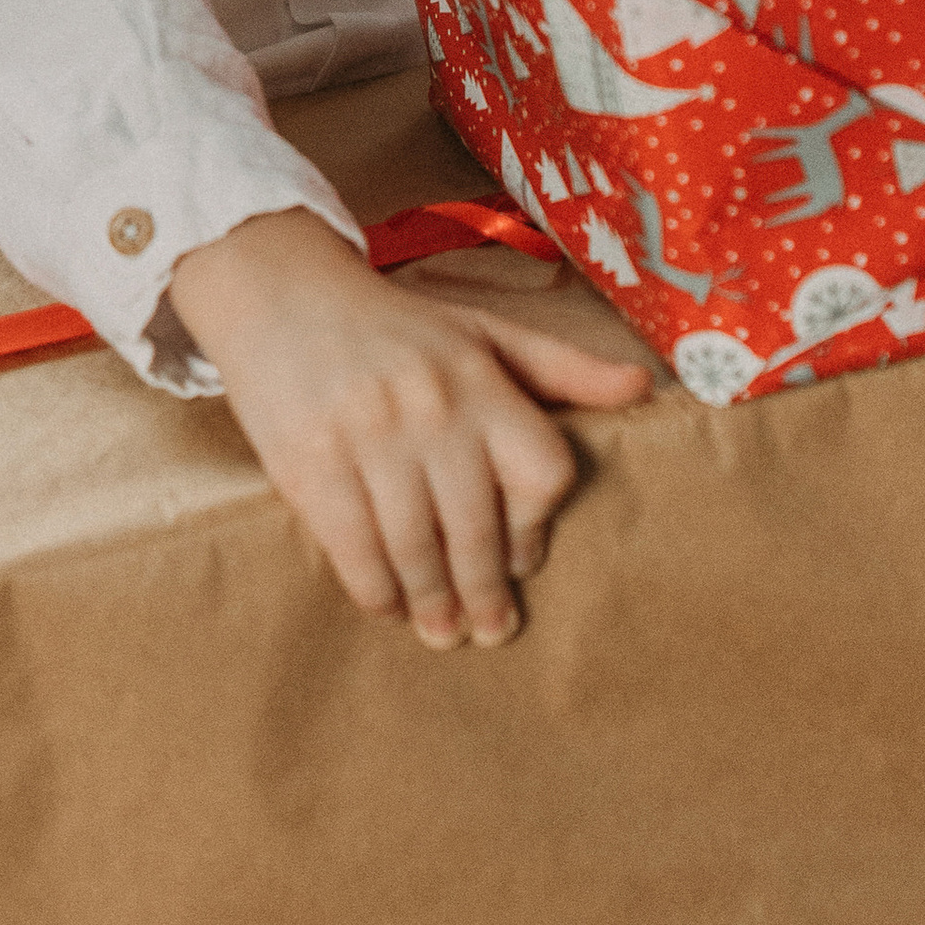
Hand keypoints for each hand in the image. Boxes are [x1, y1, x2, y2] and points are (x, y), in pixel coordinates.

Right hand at [167, 208, 652, 649]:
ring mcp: (367, 437)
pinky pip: (353, 548)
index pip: (540, 473)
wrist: (281, 292)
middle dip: (485, 593)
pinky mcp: (309, 463)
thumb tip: (643, 388)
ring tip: (441, 633)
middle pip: (477, 527)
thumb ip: (562, 367)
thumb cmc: (395, 325)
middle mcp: (431, 407)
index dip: (535, 530)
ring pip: (415, 547)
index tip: (523, 564)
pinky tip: (387, 602)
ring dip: (432, 602)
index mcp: (480, 378)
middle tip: (490, 632)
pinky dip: (375, 588)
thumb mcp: (483, 331)